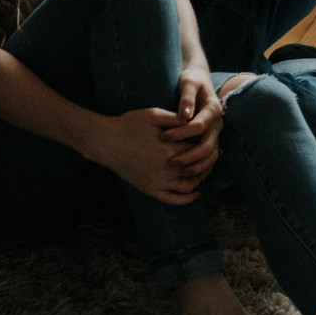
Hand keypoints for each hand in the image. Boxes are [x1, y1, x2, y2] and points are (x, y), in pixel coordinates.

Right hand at [91, 108, 206, 204]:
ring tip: (204, 170)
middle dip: (205, 161)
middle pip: (197, 168)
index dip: (204, 143)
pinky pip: (173, 199)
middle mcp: (167, 168)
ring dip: (200, 178)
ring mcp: (158, 181)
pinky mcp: (150, 190)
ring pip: (189, 185)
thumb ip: (176, 119)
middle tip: (210, 154)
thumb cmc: (128, 124)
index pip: (198, 148)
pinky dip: (187, 199)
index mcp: (170, 148)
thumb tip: (196, 120)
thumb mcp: (154, 115)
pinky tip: (196, 193)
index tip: (205, 138)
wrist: (105, 141)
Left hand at [164, 67, 227, 180]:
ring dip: (196, 166)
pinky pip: (209, 158)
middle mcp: (218, 123)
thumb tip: (184, 116)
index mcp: (214, 109)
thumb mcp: (188, 82)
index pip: (198, 127)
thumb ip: (186, 98)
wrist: (198, 79)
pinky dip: (200, 167)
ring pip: (211, 156)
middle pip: (207, 146)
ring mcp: (216, 133)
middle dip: (189, 156)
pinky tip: (187, 173)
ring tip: (179, 172)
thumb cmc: (191, 79)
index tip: (164, 137)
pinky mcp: (211, 139)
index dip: (181, 134)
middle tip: (171, 162)